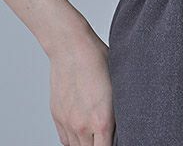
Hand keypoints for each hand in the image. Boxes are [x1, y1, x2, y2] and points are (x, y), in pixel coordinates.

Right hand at [47, 23, 115, 144]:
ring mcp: (68, 122)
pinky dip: (74, 140)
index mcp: (102, 120)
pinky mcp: (57, 115)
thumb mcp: (118, 85)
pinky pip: (65, 140)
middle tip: (107, 135)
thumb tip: (125, 123)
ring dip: (87, 144)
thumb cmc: (97, 58)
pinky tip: (82, 132)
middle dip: (100, 144)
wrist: (70, 46)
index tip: (118, 140)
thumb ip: (118, 111)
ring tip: (95, 133)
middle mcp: (83, 126)